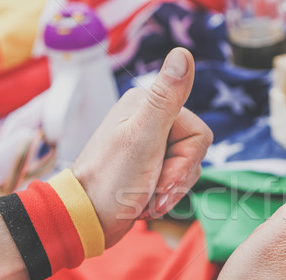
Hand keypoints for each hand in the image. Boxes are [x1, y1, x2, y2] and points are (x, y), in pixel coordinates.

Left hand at [72, 48, 212, 246]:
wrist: (86, 220)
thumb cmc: (111, 180)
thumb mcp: (143, 138)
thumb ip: (166, 97)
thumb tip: (183, 53)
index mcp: (148, 106)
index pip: (199, 135)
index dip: (186, 162)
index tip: (161, 177)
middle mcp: (150, 121)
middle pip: (195, 154)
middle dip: (176, 181)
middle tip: (151, 191)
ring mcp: (150, 146)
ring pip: (187, 171)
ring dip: (169, 193)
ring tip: (145, 199)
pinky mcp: (149, 167)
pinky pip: (176, 183)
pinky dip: (164, 198)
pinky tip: (144, 203)